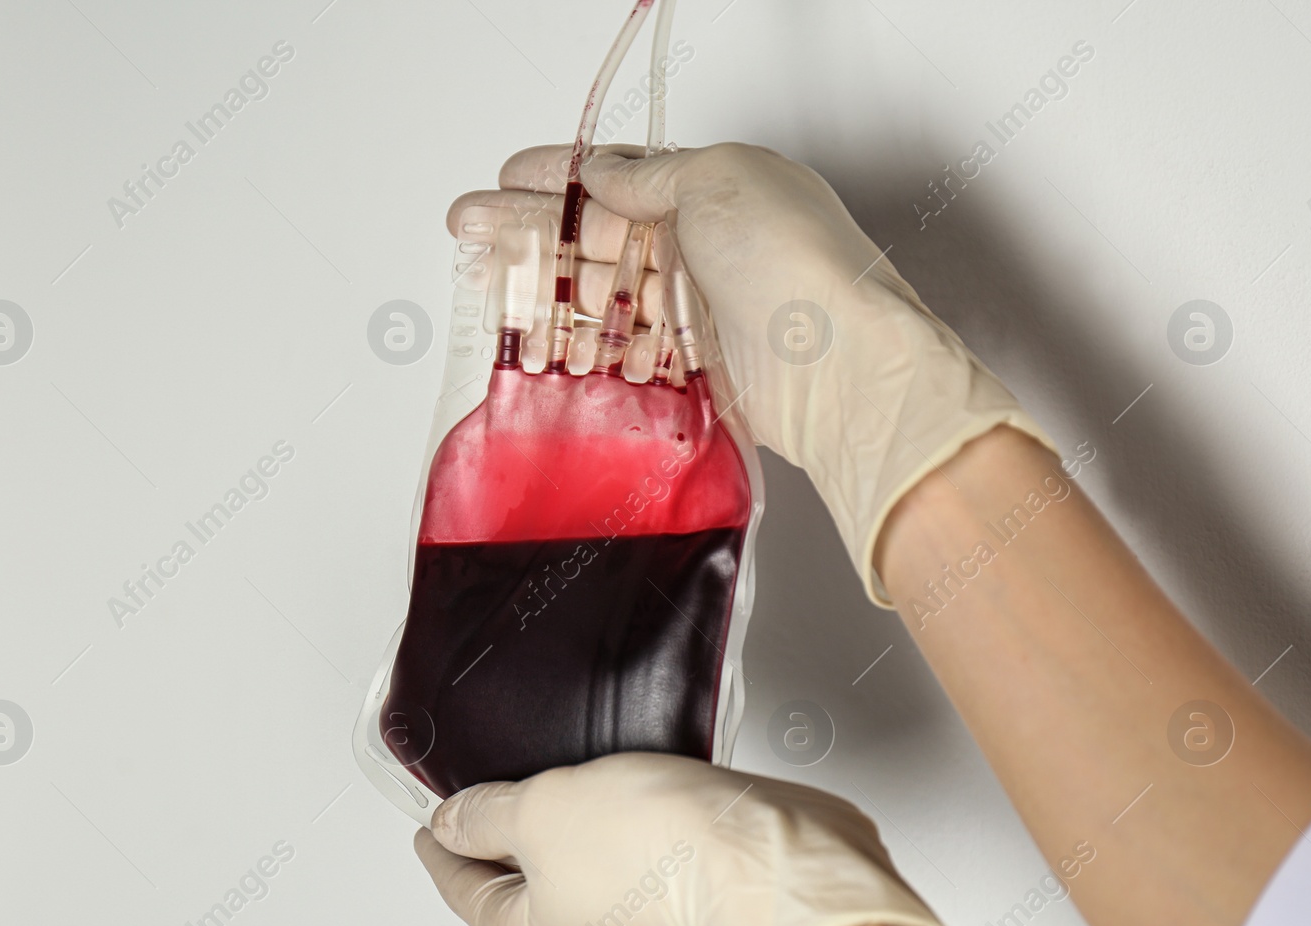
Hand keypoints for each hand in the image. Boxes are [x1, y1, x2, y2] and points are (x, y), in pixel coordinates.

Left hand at [414, 752, 990, 925]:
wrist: (762, 854)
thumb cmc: (656, 848)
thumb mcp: (539, 810)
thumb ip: (487, 815)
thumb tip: (453, 820)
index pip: (464, 893)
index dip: (440, 849)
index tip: (429, 824)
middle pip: (520, 891)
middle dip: (500, 843)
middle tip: (480, 800)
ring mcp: (642, 925)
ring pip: (579, 872)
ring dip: (561, 828)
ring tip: (548, 782)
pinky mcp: (686, 892)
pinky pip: (629, 857)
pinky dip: (611, 825)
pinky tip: (615, 787)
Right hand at [448, 143, 1052, 604]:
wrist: (840, 369)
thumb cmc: (793, 262)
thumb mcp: (718, 180)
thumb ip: (649, 175)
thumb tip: (602, 170)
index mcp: (715, 189)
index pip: (620, 176)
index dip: (560, 177)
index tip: (506, 181)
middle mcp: (707, 248)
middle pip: (600, 236)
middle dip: (532, 232)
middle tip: (470, 231)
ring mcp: (699, 311)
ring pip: (604, 297)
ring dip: (545, 292)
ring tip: (488, 291)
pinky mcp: (694, 369)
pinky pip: (622, 352)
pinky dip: (579, 346)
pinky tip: (537, 342)